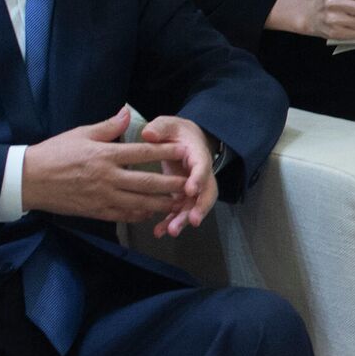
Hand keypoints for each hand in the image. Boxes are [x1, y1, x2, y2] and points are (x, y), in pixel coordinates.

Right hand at [21, 107, 190, 222]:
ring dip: (160, 204)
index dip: (164, 152)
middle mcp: (108, 178)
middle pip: (146, 182)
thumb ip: (108, 126)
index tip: (182, 150)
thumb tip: (128, 112)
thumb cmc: (54, 153)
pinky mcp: (95, 212)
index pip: (142, 153)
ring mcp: (102, 197)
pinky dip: (138, 215)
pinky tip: (150, 214)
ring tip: (177, 202)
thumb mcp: (80, 133)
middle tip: (189, 183)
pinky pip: (122, 215)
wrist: (28, 180)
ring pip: (138, 203)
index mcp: (105, 155)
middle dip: (170, 184)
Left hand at [138, 115, 217, 238]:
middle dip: (200, 207)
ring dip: (184, 219)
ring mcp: (193, 187)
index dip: (199, 178)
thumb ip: (160, 127)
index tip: (191, 190)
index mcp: (197, 154)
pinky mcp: (182, 196)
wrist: (183, 140)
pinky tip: (160, 231)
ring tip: (171, 231)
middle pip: (206, 192)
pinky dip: (171, 221)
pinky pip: (179, 210)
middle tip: (192, 220)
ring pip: (193, 206)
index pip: (202, 166)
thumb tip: (148, 134)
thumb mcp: (169, 124)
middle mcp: (200, 173)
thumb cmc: (176, 132)